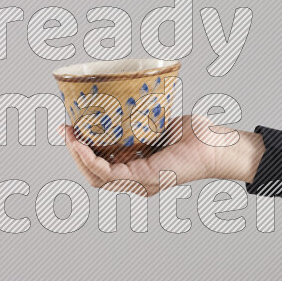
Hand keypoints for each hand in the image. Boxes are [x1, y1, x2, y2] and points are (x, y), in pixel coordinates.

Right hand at [61, 115, 264, 195]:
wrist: (216, 144)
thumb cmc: (195, 136)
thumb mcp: (157, 124)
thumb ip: (138, 120)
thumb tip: (120, 98)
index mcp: (136, 169)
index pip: (100, 167)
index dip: (81, 151)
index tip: (70, 128)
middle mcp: (136, 181)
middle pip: (92, 174)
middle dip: (74, 152)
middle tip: (64, 129)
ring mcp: (140, 182)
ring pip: (95, 177)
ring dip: (78, 156)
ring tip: (69, 136)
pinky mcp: (145, 178)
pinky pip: (108, 174)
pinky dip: (91, 160)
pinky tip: (81, 145)